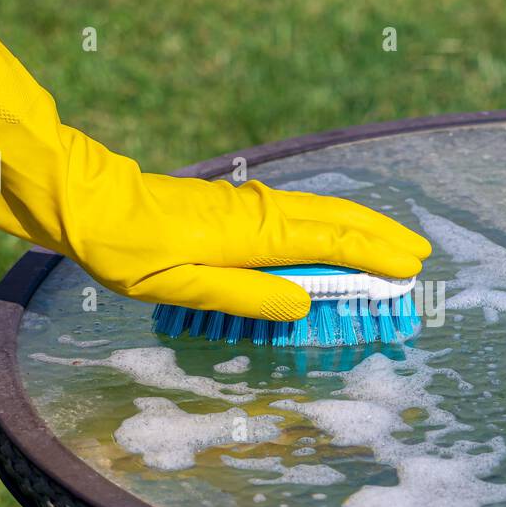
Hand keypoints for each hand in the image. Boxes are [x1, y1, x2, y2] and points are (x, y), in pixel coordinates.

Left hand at [0, 12, 429, 319]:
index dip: (373, 257)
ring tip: (393, 246)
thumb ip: (244, 294)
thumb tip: (304, 302)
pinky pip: (297, 216)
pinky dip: (330, 225)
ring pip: (319, 214)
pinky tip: (335, 237)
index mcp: (251, 235)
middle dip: (380, 238)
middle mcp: (258, 214)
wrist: (86, 203)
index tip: (410, 270)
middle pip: (335, 221)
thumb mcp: (179, 285)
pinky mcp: (234, 208)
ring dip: (360, 229)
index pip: (330, 243)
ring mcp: (248, 207)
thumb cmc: (126, 251)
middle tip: (420, 257)